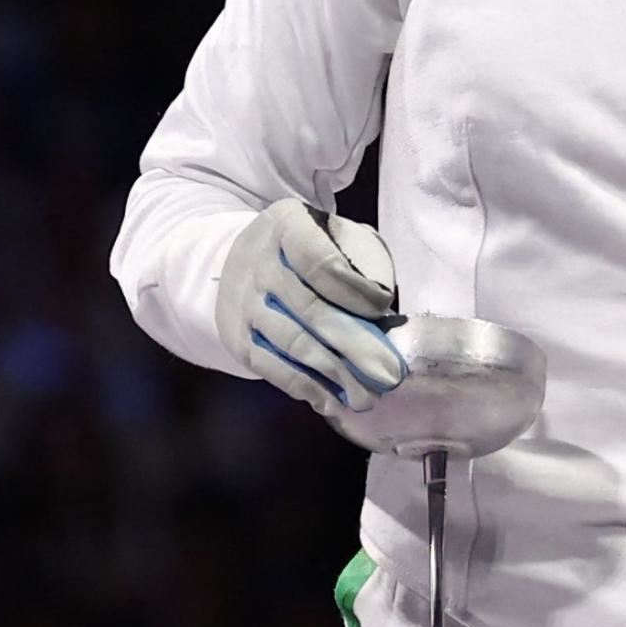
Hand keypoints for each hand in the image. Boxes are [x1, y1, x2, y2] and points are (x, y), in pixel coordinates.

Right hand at [217, 199, 406, 439]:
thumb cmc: (301, 249)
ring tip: (368, 396)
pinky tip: (332, 401)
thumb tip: (385, 315)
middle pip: (310, 308)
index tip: (383, 309)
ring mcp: (243, 304)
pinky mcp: (236, 338)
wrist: (237, 261)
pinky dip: (304, 387)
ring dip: (334, 374)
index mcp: (285, 225)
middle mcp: (258, 264)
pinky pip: (271, 367)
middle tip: (389, 373)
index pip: (318, 260)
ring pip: (292, 343)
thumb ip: (354, 258)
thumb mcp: (324, 231)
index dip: (352, 288)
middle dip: (354, 344)